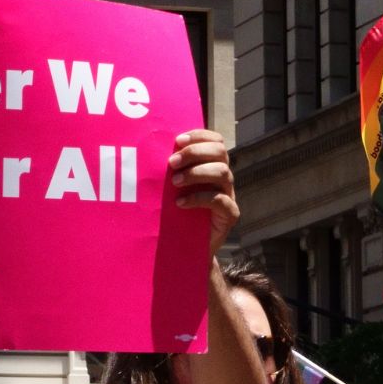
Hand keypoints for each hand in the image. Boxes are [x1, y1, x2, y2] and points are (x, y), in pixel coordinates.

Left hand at [170, 130, 238, 255]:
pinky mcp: (230, 214)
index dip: (199, 136)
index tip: (177, 141)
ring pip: (222, 172)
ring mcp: (229, 195)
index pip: (216, 141)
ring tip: (175, 182)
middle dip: (194, 153)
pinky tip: (180, 203)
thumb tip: (152, 149)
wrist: (187, 248)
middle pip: (220, 152)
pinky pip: (219, 200)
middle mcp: (224, 178)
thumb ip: (173, 169)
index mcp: (213, 165)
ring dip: (196, 173)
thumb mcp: (173, 188)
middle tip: (171, 163)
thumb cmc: (178, 213)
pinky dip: (198, 198)